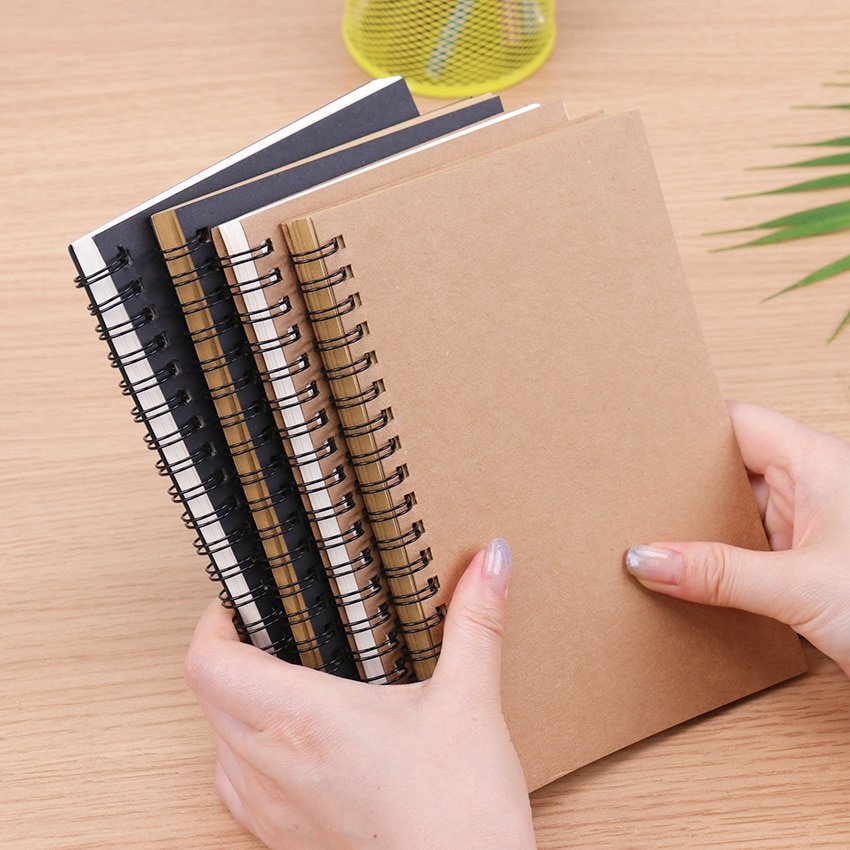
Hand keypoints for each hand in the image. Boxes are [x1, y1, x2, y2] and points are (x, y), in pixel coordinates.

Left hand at [184, 539, 535, 849]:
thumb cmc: (459, 813)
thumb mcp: (471, 699)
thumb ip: (476, 618)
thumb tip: (490, 559)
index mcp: (305, 719)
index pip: (209, 663)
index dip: (212, 622)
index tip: (240, 602)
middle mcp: (274, 765)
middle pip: (206, 694)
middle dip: (227, 652)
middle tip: (267, 628)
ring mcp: (273, 810)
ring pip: (215, 741)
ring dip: (231, 704)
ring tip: (276, 678)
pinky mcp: (285, 840)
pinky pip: (234, 786)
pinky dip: (243, 752)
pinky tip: (287, 746)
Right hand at [626, 400, 849, 676]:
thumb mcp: (800, 588)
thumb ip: (717, 574)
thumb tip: (646, 560)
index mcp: (815, 462)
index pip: (734, 421)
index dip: (686, 427)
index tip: (639, 440)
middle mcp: (811, 485)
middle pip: (727, 468)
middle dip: (681, 486)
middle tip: (630, 499)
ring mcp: (810, 525)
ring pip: (736, 512)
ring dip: (699, 530)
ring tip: (650, 540)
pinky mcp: (808, 563)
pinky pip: (749, 548)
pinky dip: (720, 561)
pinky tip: (688, 576)